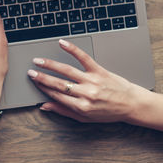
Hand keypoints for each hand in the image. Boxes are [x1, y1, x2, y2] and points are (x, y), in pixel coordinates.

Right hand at [28, 39, 151, 123]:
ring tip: (38, 61)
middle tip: (30, 72)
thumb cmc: (109, 112)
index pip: (56, 96)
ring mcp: (92, 81)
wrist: (132, 105)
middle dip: (41, 77)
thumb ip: (63, 111)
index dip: (43, 88)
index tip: (34, 83)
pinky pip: (84, 58)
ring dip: (50, 65)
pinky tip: (62, 44)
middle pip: (58, 84)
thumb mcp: (84, 118)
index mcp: (80, 107)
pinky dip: (72, 49)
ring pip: (66, 71)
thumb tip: (45, 106)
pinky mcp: (99, 71)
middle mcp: (85, 94)